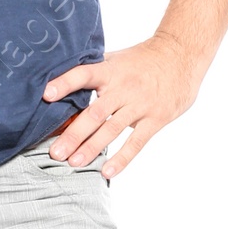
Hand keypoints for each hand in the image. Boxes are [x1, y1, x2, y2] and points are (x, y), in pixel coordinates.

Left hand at [42, 34, 200, 178]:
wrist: (182, 56)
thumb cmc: (143, 58)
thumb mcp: (117, 58)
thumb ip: (94, 69)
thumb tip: (61, 78)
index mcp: (111, 70)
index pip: (83, 74)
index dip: (65, 83)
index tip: (46, 95)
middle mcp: (123, 88)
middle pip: (94, 113)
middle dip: (73, 134)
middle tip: (55, 153)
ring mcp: (140, 105)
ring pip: (111, 130)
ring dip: (91, 148)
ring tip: (73, 163)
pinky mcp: (155, 119)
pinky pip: (136, 142)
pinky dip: (121, 158)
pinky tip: (106, 172)